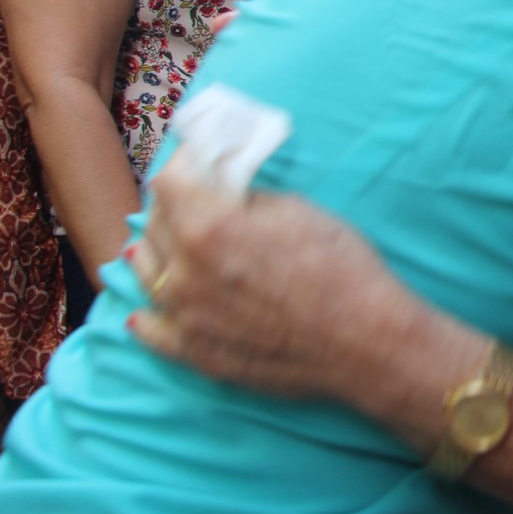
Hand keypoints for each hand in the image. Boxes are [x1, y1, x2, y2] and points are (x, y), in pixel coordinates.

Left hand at [126, 153, 411, 400]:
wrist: (366, 343)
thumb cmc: (342, 270)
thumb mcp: (298, 211)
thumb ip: (246, 198)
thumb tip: (222, 191)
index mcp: (209, 229)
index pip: (169, 181)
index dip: (182, 163)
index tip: (195, 159)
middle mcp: (185, 273)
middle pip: (155, 223)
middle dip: (172, 203)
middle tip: (191, 195)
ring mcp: (186, 318)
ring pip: (147, 273)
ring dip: (156, 250)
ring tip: (168, 241)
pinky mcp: (197, 354)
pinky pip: (153, 331)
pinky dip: (149, 316)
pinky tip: (146, 310)